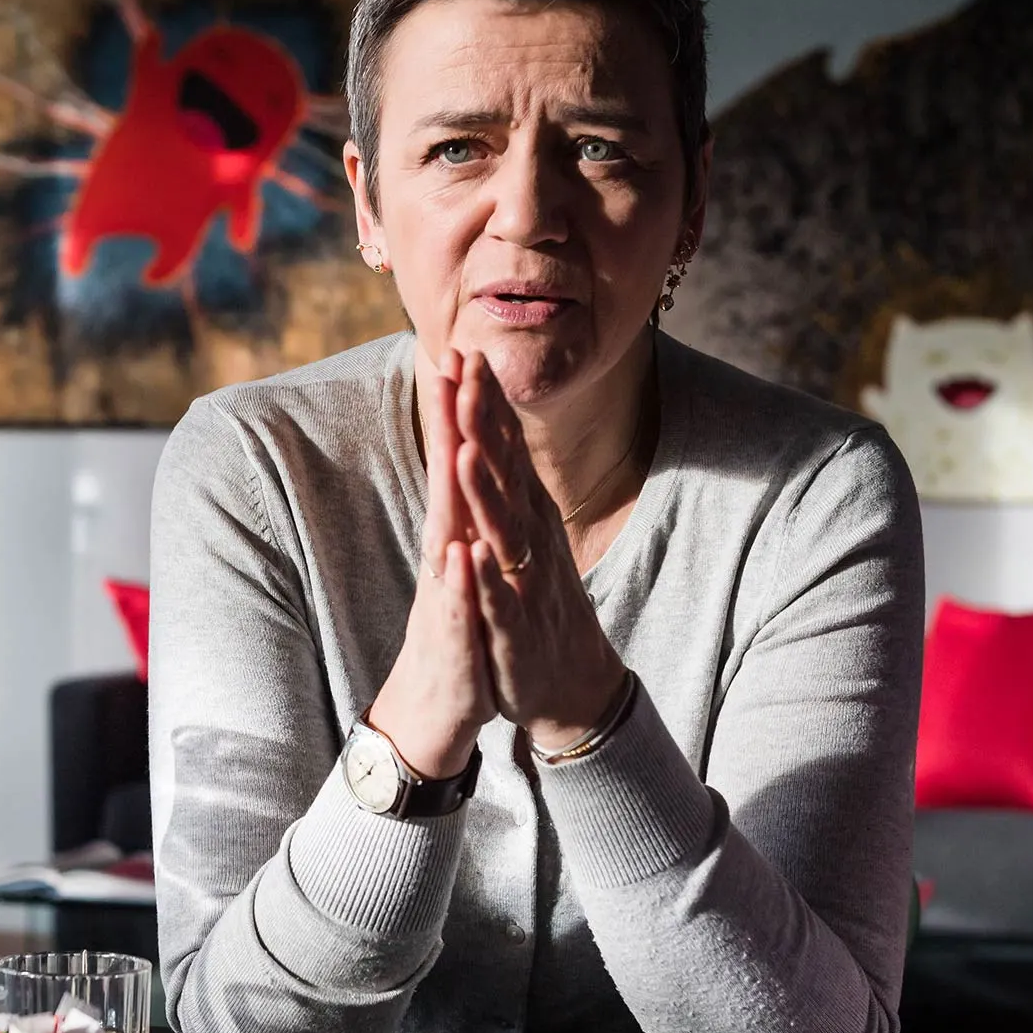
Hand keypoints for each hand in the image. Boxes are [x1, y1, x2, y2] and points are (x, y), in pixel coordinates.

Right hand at [365, 347, 493, 778]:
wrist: (436, 709)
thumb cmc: (457, 630)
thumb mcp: (464, 563)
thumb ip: (463, 511)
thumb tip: (463, 457)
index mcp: (453, 535)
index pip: (454, 461)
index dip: (457, 407)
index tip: (460, 349)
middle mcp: (444, 557)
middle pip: (446, 481)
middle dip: (448, 426)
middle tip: (449, 365)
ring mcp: (447, 598)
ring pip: (449, 538)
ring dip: (453, 495)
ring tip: (456, 447)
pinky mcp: (457, 641)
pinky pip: (461, 609)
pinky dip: (462, 583)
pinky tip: (462, 557)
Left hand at [452, 352, 627, 755]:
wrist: (568, 682)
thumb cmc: (536, 599)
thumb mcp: (521, 533)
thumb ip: (507, 482)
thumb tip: (493, 424)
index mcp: (524, 514)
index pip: (503, 446)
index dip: (485, 401)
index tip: (465, 350)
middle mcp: (528, 538)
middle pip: (503, 472)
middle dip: (483, 423)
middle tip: (465, 371)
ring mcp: (523, 582)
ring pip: (501, 530)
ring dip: (485, 491)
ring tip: (465, 450)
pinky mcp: (514, 630)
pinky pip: (497, 601)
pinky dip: (484, 579)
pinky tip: (470, 556)